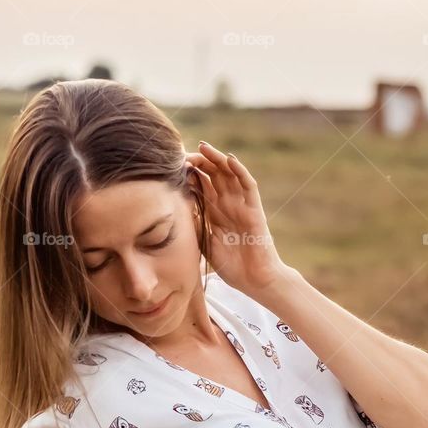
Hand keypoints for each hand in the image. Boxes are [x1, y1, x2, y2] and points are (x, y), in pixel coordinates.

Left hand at [185, 140, 289, 295]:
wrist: (254, 280)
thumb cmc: (231, 266)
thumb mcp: (204, 244)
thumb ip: (194, 226)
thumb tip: (175, 210)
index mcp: (214, 212)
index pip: (201, 186)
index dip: (189, 174)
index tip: (172, 165)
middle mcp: (228, 204)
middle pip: (214, 175)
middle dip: (200, 162)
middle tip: (184, 152)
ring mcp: (242, 205)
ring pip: (230, 175)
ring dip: (218, 160)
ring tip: (204, 147)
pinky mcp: (254, 209)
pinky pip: (248, 185)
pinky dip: (240, 171)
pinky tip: (229, 159)